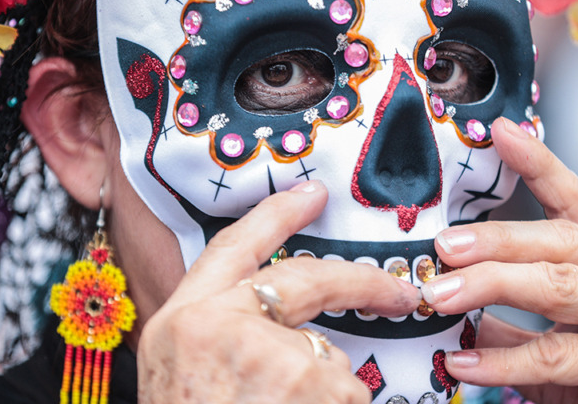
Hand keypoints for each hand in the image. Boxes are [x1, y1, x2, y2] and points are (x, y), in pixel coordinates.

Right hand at [137, 181, 421, 403]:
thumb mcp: (181, 376)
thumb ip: (223, 336)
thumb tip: (290, 324)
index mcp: (183, 319)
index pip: (234, 246)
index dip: (276, 215)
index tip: (313, 194)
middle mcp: (219, 325)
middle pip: (306, 280)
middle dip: (359, 282)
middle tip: (396, 291)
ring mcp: (267, 354)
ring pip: (328, 360)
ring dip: (326, 398)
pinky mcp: (309, 383)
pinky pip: (346, 395)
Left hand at [423, 117, 577, 403]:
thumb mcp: (573, 346)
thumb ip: (521, 323)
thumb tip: (457, 301)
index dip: (540, 165)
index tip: (501, 132)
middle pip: (564, 240)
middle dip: (498, 239)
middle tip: (444, 246)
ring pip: (560, 285)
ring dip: (491, 286)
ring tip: (440, 295)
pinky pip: (556, 354)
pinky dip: (503, 359)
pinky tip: (466, 365)